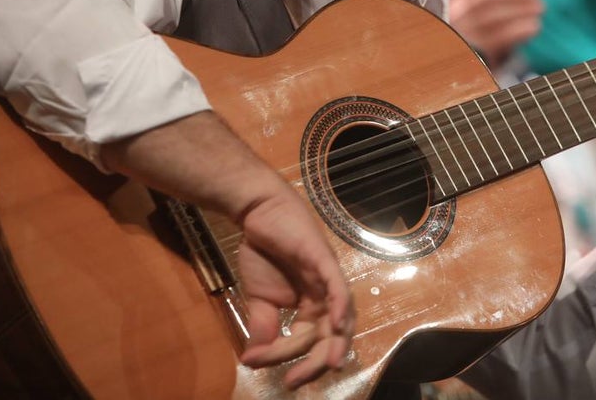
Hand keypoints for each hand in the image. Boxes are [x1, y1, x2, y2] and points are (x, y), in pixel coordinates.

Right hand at [236, 188, 353, 389]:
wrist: (257, 214)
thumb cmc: (263, 252)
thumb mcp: (259, 299)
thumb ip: (263, 327)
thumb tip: (254, 360)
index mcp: (313, 307)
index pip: (313, 342)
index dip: (297, 362)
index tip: (278, 377)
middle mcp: (326, 296)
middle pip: (333, 336)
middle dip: (318, 361)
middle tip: (296, 380)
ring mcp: (328, 278)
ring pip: (340, 316)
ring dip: (336, 341)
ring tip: (328, 364)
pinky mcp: (324, 260)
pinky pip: (339, 287)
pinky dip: (341, 305)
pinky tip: (337, 324)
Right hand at [448, 0, 544, 66]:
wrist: (459, 76)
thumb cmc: (475, 45)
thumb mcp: (477, 23)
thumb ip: (498, 6)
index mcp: (455, 6)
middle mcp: (455, 17)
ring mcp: (461, 34)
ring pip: (491, 13)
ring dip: (519, 7)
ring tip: (539, 7)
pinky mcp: (472, 52)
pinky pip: (498, 37)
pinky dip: (518, 29)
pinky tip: (534, 27)